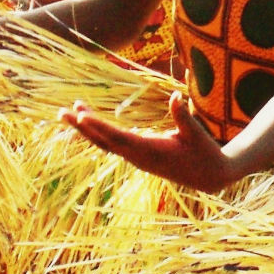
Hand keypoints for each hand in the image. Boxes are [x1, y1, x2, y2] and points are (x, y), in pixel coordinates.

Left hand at [63, 93, 235, 192]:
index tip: (81, 117)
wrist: (210, 177)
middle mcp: (139, 157)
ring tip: (70, 113)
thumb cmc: (205, 153)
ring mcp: (137, 159)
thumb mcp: (196, 133)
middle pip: (104, 142)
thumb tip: (176, 96)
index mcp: (151, 151)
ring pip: (106, 144)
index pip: (119, 138)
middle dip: (83, 127)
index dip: (99, 127)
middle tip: (63, 112)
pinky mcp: (139, 158)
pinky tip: (89, 124)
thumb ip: (183, 116)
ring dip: (87, 130)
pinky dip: (98, 134)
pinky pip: (113, 146)